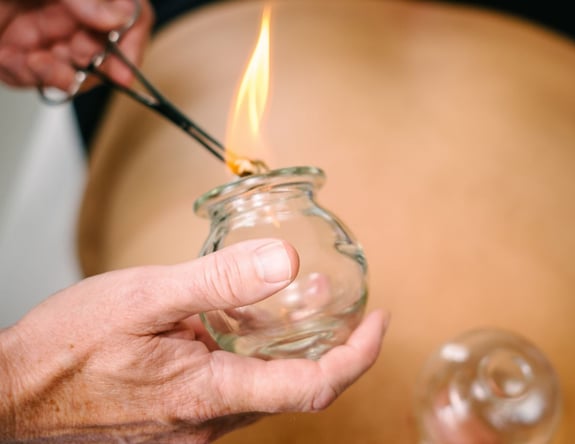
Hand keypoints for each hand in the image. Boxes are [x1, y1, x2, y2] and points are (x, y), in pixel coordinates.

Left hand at [0, 0, 153, 89]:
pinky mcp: (11, 51)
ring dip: (56, 74)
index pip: (129, 15)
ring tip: (36, 63)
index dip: (133, 43)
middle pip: (102, 47)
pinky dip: (25, 75)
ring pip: (68, 68)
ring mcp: (39, 28)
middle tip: (72, 57)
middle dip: (89, 61)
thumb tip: (118, 16)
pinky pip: (31, 76)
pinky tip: (13, 61)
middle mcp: (66, 9)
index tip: (124, 69)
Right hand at [0, 239, 388, 441]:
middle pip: (294, 387)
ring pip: (262, 386)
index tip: (379, 321)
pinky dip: (248, 354)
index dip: (358, 355)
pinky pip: (232, 389)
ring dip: (283, 344)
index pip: (313, 387)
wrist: (12, 399)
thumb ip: (217, 280)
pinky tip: (234, 320)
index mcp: (210, 394)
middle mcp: (210, 423)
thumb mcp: (143, 297)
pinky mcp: (180, 423)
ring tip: (289, 296)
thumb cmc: (64, 353)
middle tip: (337, 299)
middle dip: (325, 342)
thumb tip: (282, 263)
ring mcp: (194, 428)